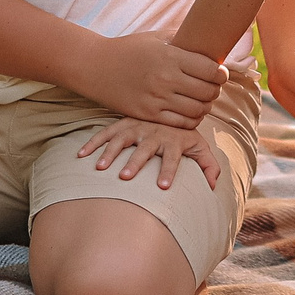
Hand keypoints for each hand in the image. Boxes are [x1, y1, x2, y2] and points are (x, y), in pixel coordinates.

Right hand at [77, 117, 222, 189]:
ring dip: (111, 152)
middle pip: (145, 148)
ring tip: (101, 168)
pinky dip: (93, 142)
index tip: (163, 188)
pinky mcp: (124, 122)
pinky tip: (81, 155)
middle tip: (125, 177)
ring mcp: (138, 125)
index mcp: (175, 139)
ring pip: (122, 138)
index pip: (173, 157)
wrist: (173, 106)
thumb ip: (209, 166)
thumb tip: (213, 187)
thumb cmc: (184, 135)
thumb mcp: (200, 147)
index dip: (169, 171)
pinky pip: (106, 132)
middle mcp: (155, 131)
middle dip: (135, 162)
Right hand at [82, 33, 226, 127]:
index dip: (221, 73)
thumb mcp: (156, 37)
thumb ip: (182, 38)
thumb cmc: (129, 49)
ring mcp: (157, 99)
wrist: (96, 66)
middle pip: (208, 91)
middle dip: (216, 90)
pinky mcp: (148, 114)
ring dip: (206, 106)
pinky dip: (192, 120)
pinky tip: (190, 112)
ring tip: (203, 100)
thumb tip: (208, 38)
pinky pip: (181, 123)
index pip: (211, 69)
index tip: (221, 73)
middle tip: (214, 87)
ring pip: (197, 110)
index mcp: (170, 56)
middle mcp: (166, 79)